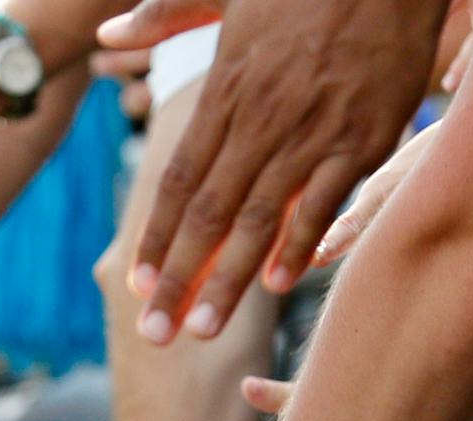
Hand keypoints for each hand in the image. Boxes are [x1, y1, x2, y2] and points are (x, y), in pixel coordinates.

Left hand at [96, 0, 443, 341]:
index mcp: (225, 91)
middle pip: (208, 214)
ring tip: (202, 329)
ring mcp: (313, 131)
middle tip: (155, 335)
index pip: (177, 181)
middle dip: (179, 280)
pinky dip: (300, 244)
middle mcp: (261, 119)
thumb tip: (108, 36)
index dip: (156, 237)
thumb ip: (165, 14)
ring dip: (228, 280)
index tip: (138, 285)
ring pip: (258, 218)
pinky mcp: (364, 136)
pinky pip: (324, 201)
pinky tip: (276, 285)